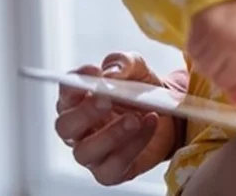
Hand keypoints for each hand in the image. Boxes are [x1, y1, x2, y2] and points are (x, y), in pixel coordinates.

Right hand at [53, 52, 178, 185]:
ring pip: (85, 151)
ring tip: (134, 119)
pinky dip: (133, 146)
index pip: (65, 92)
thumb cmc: (143, 92)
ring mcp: (92, 153)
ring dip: (111, 134)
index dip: (75, 83)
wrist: (170, 117)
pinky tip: (148, 126)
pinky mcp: (110, 171)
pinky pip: (113, 166)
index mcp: (78, 101)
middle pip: (65, 126)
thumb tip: (111, 73)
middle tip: (107, 100)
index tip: (94, 72)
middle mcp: (79, 129)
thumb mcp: (138, 69)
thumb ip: (123, 63)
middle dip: (85, 112)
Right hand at [187, 0, 235, 126]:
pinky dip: (201, 55)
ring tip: (223, 45)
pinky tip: (210, 40)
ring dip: (213, 65)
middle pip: (226, 83)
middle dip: (228, 75)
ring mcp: (216, 42)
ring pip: (209, 74)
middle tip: (234, 55)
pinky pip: (195, 61)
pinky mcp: (196, 37)